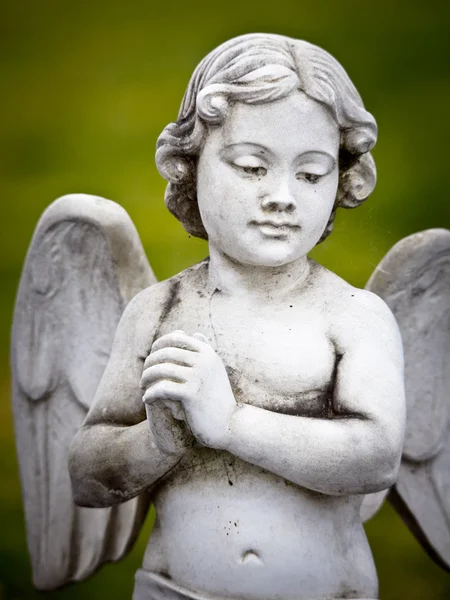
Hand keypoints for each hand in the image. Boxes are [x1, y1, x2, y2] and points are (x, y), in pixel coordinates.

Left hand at [141, 330, 236, 448]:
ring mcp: (198, 376)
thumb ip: (205, 351)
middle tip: (144, 376)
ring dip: (147, 378)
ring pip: (161, 370)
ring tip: (143, 386)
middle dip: (150, 363)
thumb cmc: (218, 397)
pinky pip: (162, 388)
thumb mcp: (214, 370)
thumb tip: (195, 333)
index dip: (158, 346)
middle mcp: (204, 361)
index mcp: (207, 352)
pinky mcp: (191, 394)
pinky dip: (151, 393)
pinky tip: (147, 399)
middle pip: (165, 353)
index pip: (175, 338)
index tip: (151, 358)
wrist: (231, 423)